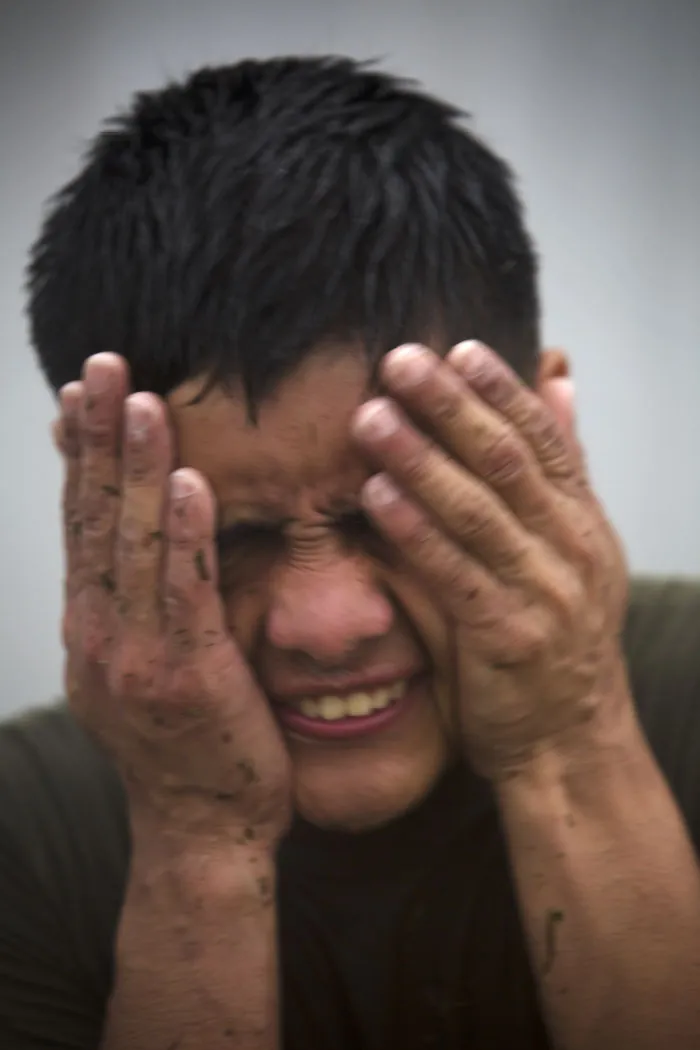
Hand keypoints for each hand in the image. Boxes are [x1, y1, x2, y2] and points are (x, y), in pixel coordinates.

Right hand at [54, 354, 290, 845]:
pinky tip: (191, 481)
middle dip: (99, 436)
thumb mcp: (138, 664)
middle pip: (96, 516)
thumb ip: (134, 600)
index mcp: (91, 622)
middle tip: (103, 364)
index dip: (80, 451)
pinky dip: (186, 532)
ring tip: (143, 400)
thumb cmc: (184, 743)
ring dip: (138, 467)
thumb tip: (136, 540)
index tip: (82, 390)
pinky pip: (185, 590)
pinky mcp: (187, 674)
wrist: (201, 829)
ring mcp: (136, 654)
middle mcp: (100, 630)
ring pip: (133, 543)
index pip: (81, 519)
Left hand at [353, 342, 628, 778]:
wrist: (571, 740)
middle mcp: (573, 548)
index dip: (499, 389)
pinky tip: (376, 495)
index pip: (544, 438)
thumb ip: (559, 469)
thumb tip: (558, 380)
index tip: (455, 346)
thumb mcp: (573, 549)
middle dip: (451, 406)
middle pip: (507, 461)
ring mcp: (546, 593)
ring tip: (371, 416)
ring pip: (479, 511)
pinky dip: (416, 530)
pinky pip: (456, 573)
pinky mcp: (510, 638)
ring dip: (421, 458)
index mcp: (583, 520)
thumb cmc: (557, 639)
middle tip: (398, 361)